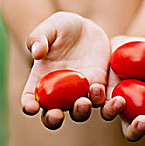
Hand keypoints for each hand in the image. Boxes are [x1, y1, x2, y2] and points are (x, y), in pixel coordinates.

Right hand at [21, 12, 122, 128]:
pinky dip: (109, 106)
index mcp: (40, 80)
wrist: (89, 28)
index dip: (29, 105)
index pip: (30, 98)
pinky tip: (116, 100)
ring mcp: (80, 93)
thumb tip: (36, 52)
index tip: (31, 107)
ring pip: (80, 112)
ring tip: (85, 100)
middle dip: (52, 119)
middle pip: (53, 115)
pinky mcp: (99, 88)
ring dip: (81, 111)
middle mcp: (58, 92)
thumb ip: (39, 37)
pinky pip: (103, 103)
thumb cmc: (63, 27)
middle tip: (56, 114)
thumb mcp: (51, 26)